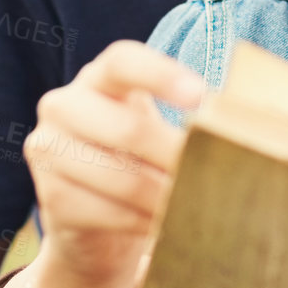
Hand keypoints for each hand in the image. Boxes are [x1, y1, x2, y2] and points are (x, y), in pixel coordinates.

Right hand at [24, 41, 205, 287]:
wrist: (97, 222)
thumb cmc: (141, 162)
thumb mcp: (158, 130)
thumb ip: (185, 120)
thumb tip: (239, 127)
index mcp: (98, 77)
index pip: (123, 62)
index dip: (161, 75)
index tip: (201, 96)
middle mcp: (63, 105)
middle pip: (128, 128)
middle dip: (176, 157)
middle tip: (215, 174)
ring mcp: (48, 150)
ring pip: (121, 177)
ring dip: (165, 196)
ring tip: (198, 204)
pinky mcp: (49, 196)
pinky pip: (108, 212)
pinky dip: (144, 222)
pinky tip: (165, 225)